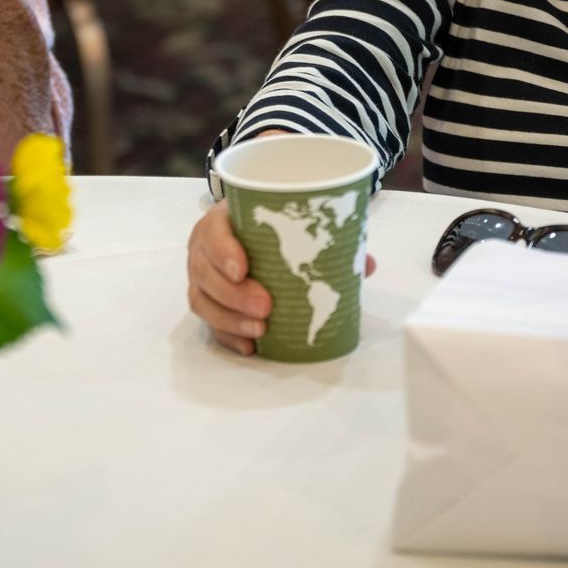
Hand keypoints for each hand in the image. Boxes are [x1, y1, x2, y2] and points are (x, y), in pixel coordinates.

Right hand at [187, 201, 376, 356]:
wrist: (252, 228)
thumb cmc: (272, 225)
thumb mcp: (292, 223)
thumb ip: (325, 239)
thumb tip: (365, 265)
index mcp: (223, 221)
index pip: (212, 232)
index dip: (223, 251)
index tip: (243, 269)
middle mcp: (205, 249)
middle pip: (204, 272)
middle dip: (232, 294)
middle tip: (265, 307)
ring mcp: (203, 277)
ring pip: (201, 300)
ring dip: (229, 319)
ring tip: (259, 330)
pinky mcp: (208, 302)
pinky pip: (209, 323)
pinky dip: (228, 336)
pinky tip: (249, 347)